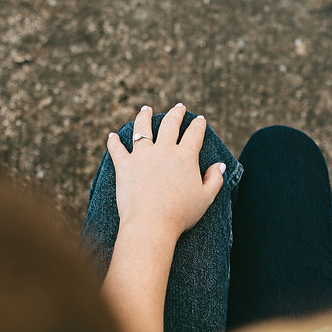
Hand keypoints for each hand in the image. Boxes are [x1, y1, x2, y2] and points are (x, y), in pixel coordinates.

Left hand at [107, 104, 224, 238]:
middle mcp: (164, 150)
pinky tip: (112, 136)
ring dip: (144, 117)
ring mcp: (142, 156)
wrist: (151, 225)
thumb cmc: (180, 215)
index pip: (194, 133)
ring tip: (146, 110)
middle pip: (170, 124)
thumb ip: (214, 179)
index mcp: (185, 156)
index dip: (198, 125)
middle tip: (179, 107)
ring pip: (142, 129)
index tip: (200, 120)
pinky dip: (114, 142)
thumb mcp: (205, 198)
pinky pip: (117, 149)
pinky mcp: (124, 165)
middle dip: (176, 113)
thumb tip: (219, 165)